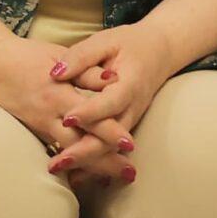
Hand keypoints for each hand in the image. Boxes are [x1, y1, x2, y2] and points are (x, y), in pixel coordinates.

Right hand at [0, 31, 135, 185]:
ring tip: (115, 178)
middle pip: (81, 144)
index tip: (130, 145)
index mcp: (58, 94)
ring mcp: (39, 126)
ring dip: (92, 166)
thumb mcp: (60, 56)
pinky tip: (88, 173)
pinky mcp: (34, 131)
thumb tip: (114, 79)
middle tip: (130, 174)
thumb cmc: (28, 57)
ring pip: (68, 152)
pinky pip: (56, 150)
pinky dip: (73, 163)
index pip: (90, 118)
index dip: (110, 132)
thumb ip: (87, 71)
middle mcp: (48, 116)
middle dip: (105, 161)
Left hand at [47, 23, 179, 175]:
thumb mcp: (106, 41)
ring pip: (110, 147)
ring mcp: (131, 118)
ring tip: (59, 170)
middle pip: (111, 135)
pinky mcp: (125, 125)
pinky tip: (74, 177)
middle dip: (84, 150)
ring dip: (86, 162)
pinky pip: (110, 148)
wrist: (161, 51)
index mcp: (130, 82)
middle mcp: (133, 105)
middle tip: (57, 161)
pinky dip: (94, 164)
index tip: (68, 117)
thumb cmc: (130, 44)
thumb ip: (82, 56)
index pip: (110, 101)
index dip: (90, 111)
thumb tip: (55, 72)